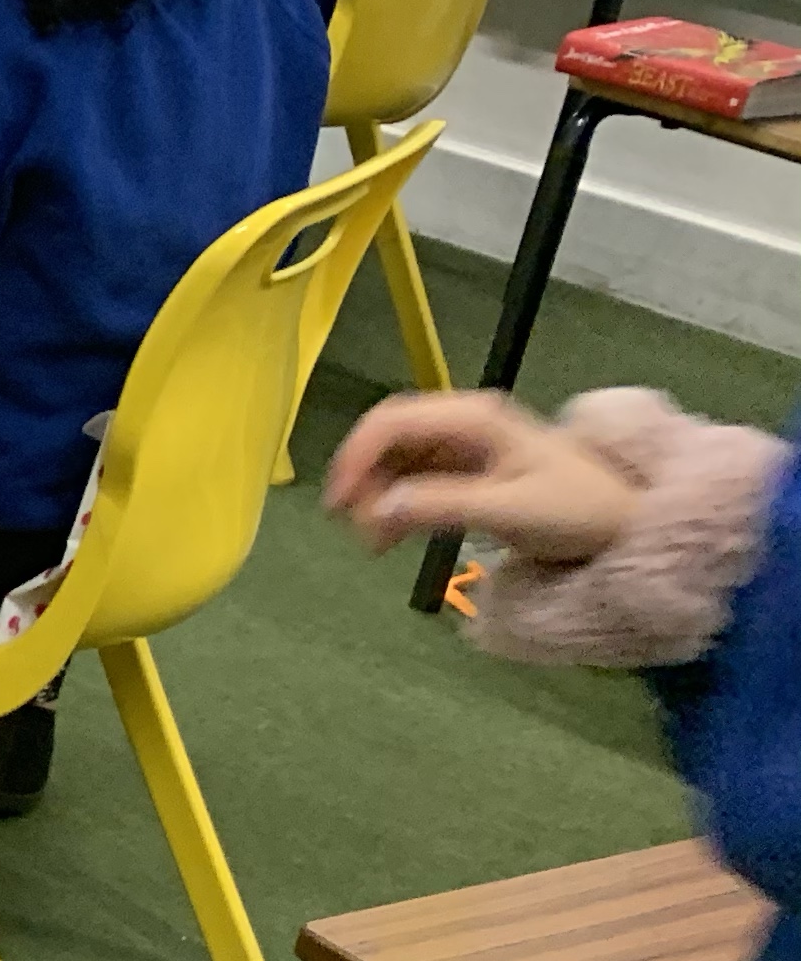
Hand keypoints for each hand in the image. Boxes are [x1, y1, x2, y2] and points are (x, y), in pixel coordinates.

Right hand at [325, 390, 638, 562]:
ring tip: (373, 543)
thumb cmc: (576, 512)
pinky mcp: (463, 473)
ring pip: (394, 461)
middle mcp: (463, 423)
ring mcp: (463, 447)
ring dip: (373, 497)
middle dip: (361, 479)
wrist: (622, 525)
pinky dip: (391, 506)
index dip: (356, 457)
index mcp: (475, 418)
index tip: (338, 505)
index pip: (393, 421)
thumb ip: (439, 506)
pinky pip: (411, 480)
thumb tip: (374, 512)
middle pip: (387, 437)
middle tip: (353, 528)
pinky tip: (389, 539)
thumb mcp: (508, 511)